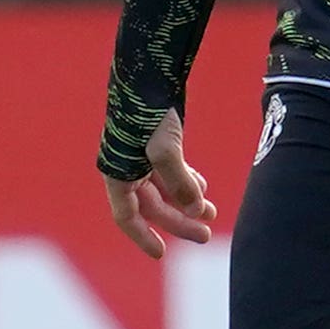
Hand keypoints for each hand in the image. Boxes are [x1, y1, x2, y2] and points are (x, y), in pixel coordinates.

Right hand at [104, 111, 217, 258]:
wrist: (149, 74)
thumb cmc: (150, 111)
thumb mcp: (165, 148)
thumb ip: (180, 181)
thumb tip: (196, 209)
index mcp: (118, 174)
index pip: (127, 216)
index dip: (143, 237)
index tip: (161, 254)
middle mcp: (127, 169)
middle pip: (153, 207)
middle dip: (179, 221)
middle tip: (207, 235)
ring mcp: (141, 157)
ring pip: (165, 190)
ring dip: (187, 202)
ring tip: (212, 213)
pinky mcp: (156, 144)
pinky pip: (170, 173)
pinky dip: (186, 182)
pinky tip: (202, 187)